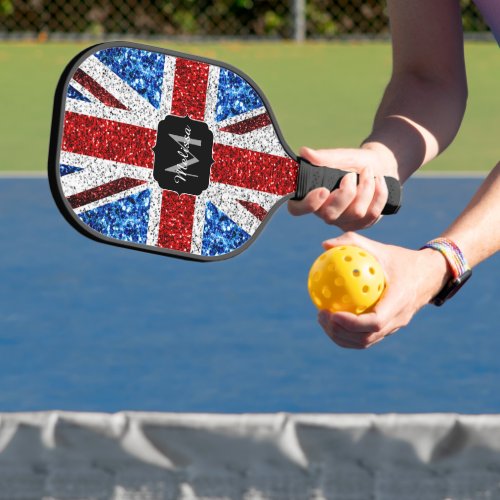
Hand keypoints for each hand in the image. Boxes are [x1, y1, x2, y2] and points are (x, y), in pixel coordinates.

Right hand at [288, 145, 397, 230]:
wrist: (379, 166)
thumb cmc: (354, 162)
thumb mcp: (341, 156)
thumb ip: (324, 157)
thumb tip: (304, 152)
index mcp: (312, 196)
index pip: (297, 209)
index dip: (308, 204)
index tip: (323, 190)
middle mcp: (324, 212)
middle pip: (330, 215)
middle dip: (346, 193)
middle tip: (351, 175)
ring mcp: (343, 221)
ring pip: (356, 213)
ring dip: (366, 188)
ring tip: (368, 172)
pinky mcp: (362, 224)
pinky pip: (372, 214)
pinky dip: (379, 193)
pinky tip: (379, 181)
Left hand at [317, 232, 450, 348]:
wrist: (429, 275)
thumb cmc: (401, 259)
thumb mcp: (380, 248)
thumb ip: (353, 243)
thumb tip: (325, 245)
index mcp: (399, 301)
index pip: (375, 322)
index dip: (352, 323)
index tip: (332, 313)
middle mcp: (398, 319)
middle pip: (366, 338)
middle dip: (340, 332)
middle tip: (321, 315)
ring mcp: (394, 327)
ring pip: (365, 342)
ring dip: (341, 336)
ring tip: (323, 319)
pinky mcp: (389, 329)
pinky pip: (366, 337)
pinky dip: (347, 334)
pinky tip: (332, 318)